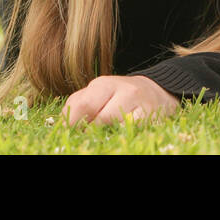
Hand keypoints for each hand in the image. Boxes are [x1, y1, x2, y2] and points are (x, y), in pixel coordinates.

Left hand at [62, 75, 180, 124]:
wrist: (158, 93)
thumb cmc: (120, 98)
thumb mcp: (99, 95)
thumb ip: (78, 105)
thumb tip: (61, 125)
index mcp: (103, 84)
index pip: (81, 105)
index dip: (71, 124)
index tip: (69, 133)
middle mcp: (123, 89)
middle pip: (98, 117)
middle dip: (89, 131)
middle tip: (87, 136)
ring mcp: (139, 102)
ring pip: (113, 125)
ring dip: (104, 134)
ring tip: (103, 133)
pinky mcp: (151, 116)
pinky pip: (129, 130)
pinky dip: (120, 135)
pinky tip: (118, 134)